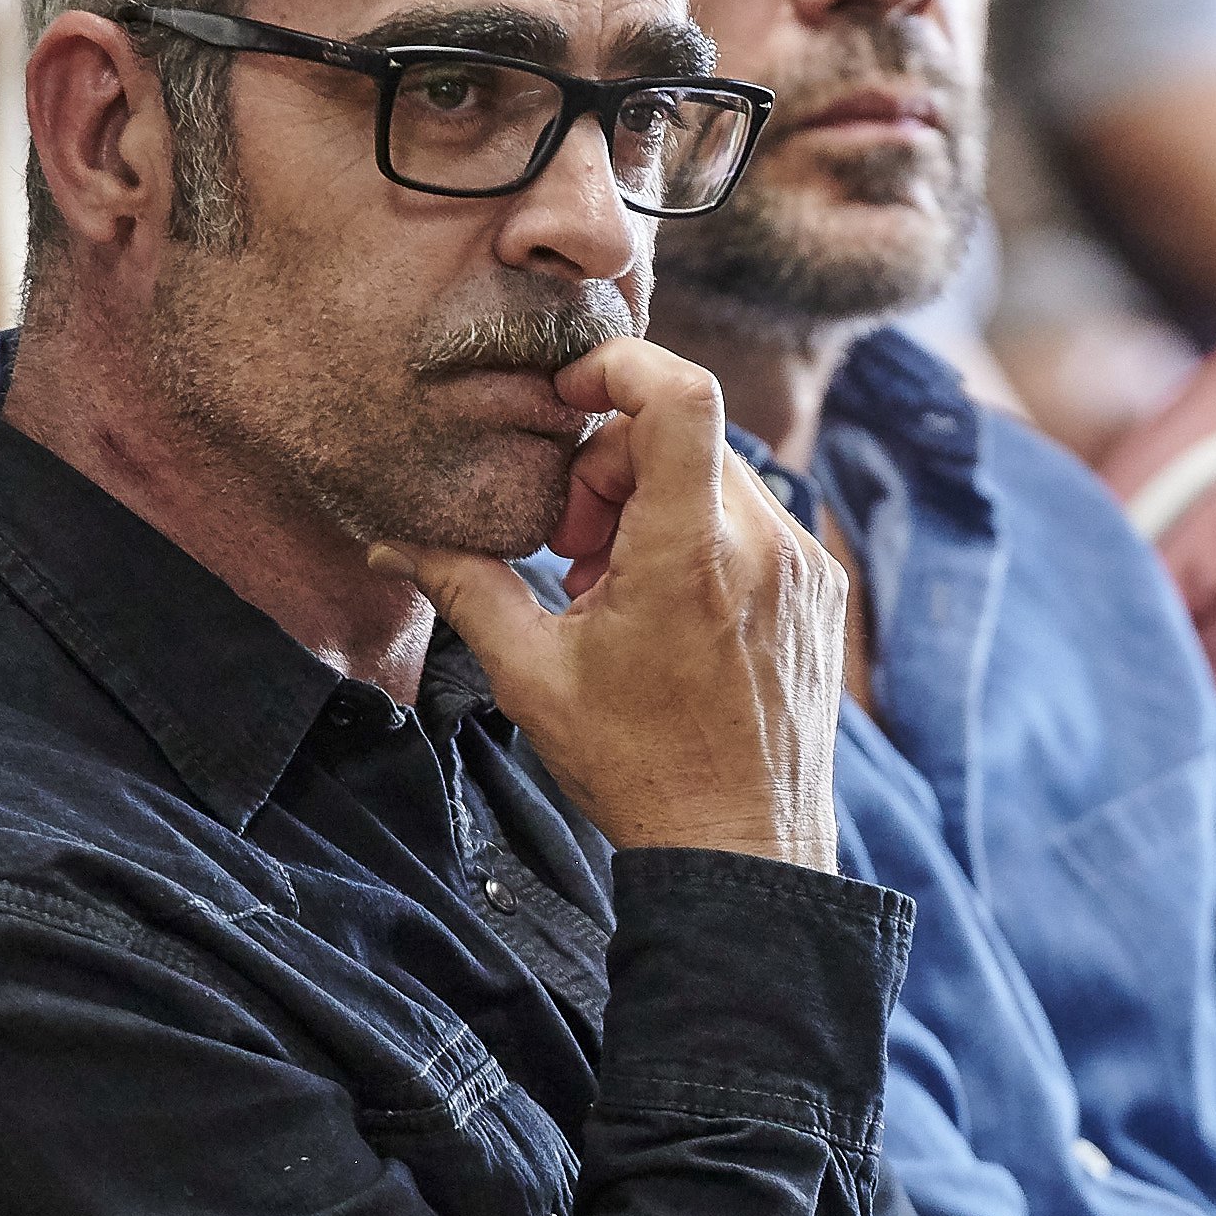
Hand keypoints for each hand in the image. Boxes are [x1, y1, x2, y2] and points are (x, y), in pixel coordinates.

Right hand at [372, 338, 844, 869]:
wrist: (740, 849)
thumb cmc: (638, 768)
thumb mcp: (533, 677)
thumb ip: (465, 587)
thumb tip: (392, 541)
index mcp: (690, 556)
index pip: (679, 394)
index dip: (618, 366)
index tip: (568, 401)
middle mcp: (764, 545)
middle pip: (679, 434)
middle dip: (610, 469)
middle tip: (574, 551)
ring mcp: (805, 564)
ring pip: (717, 472)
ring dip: (653, 502)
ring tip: (616, 589)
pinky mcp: (822, 588)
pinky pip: (755, 517)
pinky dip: (700, 534)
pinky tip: (668, 609)